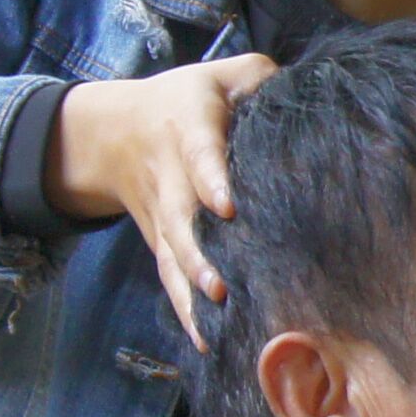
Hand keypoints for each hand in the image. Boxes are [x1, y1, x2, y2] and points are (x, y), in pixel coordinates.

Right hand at [45, 55, 281, 341]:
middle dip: (198, 253)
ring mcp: (164, 216)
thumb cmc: (186, 99)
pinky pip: (169, 279)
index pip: (198, 153)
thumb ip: (259, 77)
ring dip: (190, 288)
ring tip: (215, 313)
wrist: (113, 133)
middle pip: (181, 218)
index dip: (210, 179)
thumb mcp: (220, 74)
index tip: (226, 206)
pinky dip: (184, 312)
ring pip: (172, 256)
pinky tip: (207, 342)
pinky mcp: (161, 243)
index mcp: (188, 128)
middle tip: (220, 285)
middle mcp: (171, 177)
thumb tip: (302, 93)